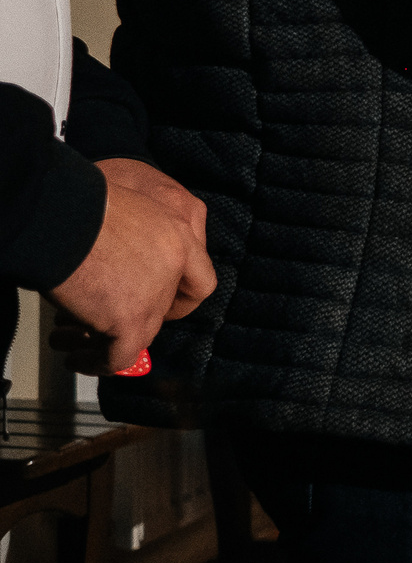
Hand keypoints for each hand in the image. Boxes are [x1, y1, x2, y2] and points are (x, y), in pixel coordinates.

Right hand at [48, 160, 215, 375]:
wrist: (61, 213)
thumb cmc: (80, 201)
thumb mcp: (127, 200)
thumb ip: (138, 232)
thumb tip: (120, 262)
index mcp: (181, 227)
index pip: (199, 277)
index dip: (177, 297)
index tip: (156, 306)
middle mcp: (177, 262)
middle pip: (165, 307)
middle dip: (132, 316)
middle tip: (102, 320)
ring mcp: (156, 292)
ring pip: (142, 332)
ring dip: (106, 339)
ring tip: (72, 338)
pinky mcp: (130, 317)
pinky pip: (120, 355)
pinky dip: (97, 362)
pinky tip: (77, 359)